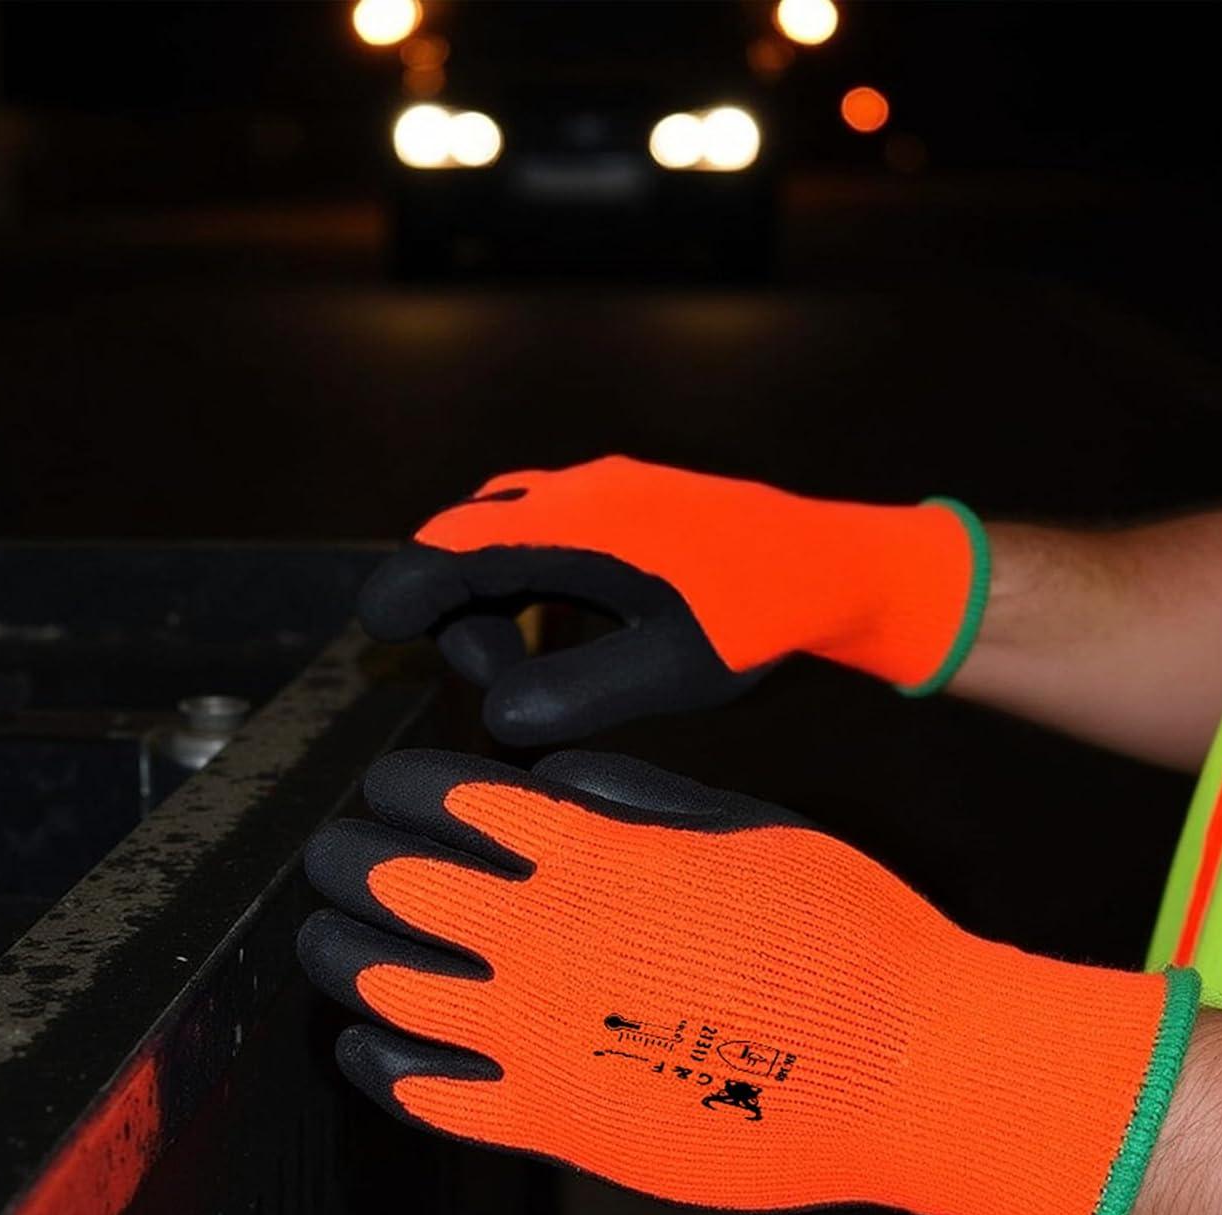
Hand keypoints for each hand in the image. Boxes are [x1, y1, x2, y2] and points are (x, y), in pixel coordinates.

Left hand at [299, 748, 1197, 1214]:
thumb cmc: (847, 935)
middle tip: (329, 854)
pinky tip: (365, 1047)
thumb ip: (636, 797)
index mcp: (590, 852)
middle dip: (346, 860)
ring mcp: (539, 1036)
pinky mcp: (556, 1122)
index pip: (451, 800)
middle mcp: (545, 937)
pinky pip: (434, 1094)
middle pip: (396, 885)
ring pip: (389, 985)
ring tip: (321, 941)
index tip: (385, 788)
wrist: (906, 1069)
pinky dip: (383, 1063)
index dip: (402, 786)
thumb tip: (553, 774)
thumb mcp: (747, 826)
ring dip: (340, 955)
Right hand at [359, 455, 989, 742]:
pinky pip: (538, 527)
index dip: (407, 591)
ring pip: (500, 528)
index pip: (455, 548)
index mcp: (579, 528)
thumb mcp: (670, 670)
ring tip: (523, 659)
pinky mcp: (619, 502)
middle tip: (493, 676)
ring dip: (489, 592)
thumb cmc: (759, 618)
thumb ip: (576, 693)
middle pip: (466, 535)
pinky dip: (522, 577)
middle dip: (454, 607)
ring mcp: (599, 489)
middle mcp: (578, 492)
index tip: (383, 632)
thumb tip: (496, 717)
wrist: (838, 564)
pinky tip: (554, 626)